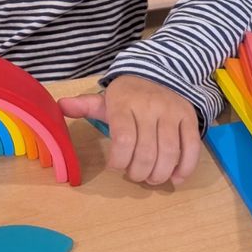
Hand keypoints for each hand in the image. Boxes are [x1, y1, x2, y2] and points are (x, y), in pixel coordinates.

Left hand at [58, 75, 200, 185]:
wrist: (159, 73)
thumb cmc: (128, 95)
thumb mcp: (105, 99)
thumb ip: (84, 106)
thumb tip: (60, 105)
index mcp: (124, 102)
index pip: (123, 140)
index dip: (119, 161)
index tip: (115, 166)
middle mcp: (149, 106)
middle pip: (146, 151)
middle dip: (139, 172)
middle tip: (135, 175)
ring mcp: (172, 111)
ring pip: (169, 152)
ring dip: (160, 174)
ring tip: (152, 179)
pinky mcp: (189, 117)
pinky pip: (191, 147)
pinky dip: (185, 168)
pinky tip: (175, 177)